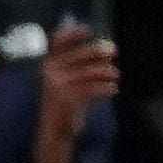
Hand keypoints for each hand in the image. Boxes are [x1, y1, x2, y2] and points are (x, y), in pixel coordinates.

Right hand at [29, 23, 120, 162]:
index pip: (56, 42)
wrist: (53, 132)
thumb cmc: (63, 105)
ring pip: (88, 71)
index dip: (72, 33)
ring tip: (115, 76)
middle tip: (114, 50)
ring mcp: (57, 84)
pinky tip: (113, 89)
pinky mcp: (66, 98)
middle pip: (79, 54)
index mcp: (47, 64)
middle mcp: (49, 71)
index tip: (88, 29)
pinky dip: (105, 87)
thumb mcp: (67, 82)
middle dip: (98, 50)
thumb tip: (103, 50)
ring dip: (106, 72)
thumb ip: (79, 66)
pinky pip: (92, 88)